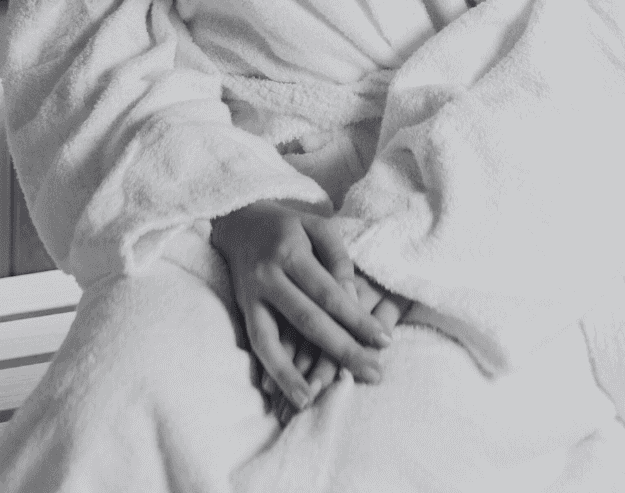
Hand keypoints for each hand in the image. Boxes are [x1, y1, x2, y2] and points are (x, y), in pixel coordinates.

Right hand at [209, 200, 394, 413]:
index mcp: (292, 252)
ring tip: (312, 400)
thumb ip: (338, 259)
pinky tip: (289, 392)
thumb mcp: (318, 227)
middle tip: (372, 373)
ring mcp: (252, 297)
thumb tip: (352, 298)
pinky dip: (271, 370)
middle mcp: (269, 277)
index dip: (357, 319)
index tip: (384, 341)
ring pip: (272, 340)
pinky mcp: (243, 311)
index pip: (330, 294)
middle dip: (341, 350)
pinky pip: (256, 345)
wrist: (240, 222)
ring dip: (291, 374)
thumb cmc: (290, 226)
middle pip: (308, 321)